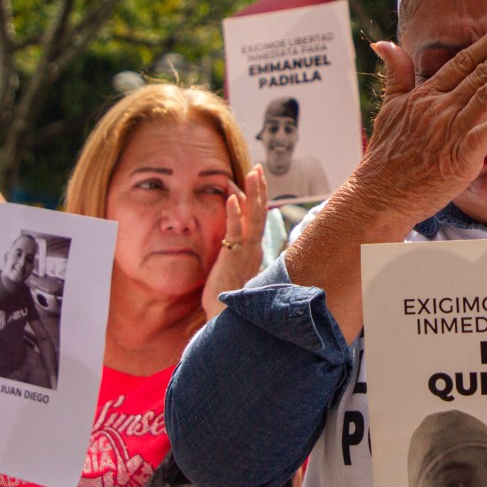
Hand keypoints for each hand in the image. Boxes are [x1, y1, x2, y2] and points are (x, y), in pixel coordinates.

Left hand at [205, 163, 267, 300]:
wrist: (227, 318)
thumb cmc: (226, 297)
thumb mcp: (231, 269)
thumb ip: (233, 255)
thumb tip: (230, 243)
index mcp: (253, 250)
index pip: (256, 218)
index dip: (255, 197)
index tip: (250, 180)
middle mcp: (254, 248)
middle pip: (260, 212)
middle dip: (259, 188)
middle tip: (257, 168)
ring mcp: (246, 252)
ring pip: (253, 217)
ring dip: (252, 193)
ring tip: (251, 173)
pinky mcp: (234, 257)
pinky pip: (236, 231)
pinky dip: (235, 213)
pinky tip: (232, 197)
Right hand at [357, 18, 486, 222]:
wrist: (379, 194)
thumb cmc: (386, 154)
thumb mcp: (389, 107)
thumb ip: (396, 74)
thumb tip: (384, 43)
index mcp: (427, 94)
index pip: (464, 61)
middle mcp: (440, 107)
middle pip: (482, 71)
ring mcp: (449, 131)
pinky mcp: (457, 158)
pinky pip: (482, 137)